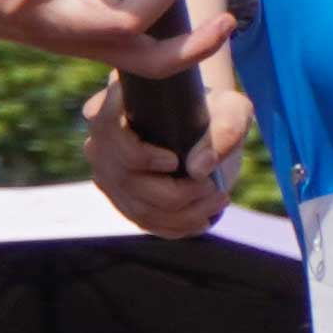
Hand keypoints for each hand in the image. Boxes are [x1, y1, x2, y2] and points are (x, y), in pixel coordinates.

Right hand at [81, 43, 258, 238]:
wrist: (204, 127)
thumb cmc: (214, 109)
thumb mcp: (231, 109)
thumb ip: (225, 130)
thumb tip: (197, 169)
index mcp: (114, 105)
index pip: (107, 128)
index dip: (136, 153)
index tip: (174, 160)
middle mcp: (101, 143)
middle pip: (126, 180)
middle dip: (174, 193)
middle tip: (211, 186)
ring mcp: (109, 175)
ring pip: (138, 207)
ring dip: (182, 213)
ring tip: (218, 200)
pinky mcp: (123, 200)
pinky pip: (145, 222)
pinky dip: (176, 226)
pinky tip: (203, 220)